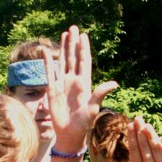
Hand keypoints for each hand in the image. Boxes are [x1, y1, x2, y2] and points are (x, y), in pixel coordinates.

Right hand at [45, 26, 117, 150]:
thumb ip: (100, 93)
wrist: (69, 134)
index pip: (84, 61)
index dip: (84, 48)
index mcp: (84, 83)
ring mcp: (62, 84)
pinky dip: (48, 62)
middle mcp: (73, 81)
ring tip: (64, 34)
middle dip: (73, 43)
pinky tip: (46, 51)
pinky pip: (49, 72)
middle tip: (73, 27)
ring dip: (63, 48)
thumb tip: (115, 83)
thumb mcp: (93, 107)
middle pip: (73, 57)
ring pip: (63, 61)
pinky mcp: (52, 89)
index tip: (83, 35)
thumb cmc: (83, 123)